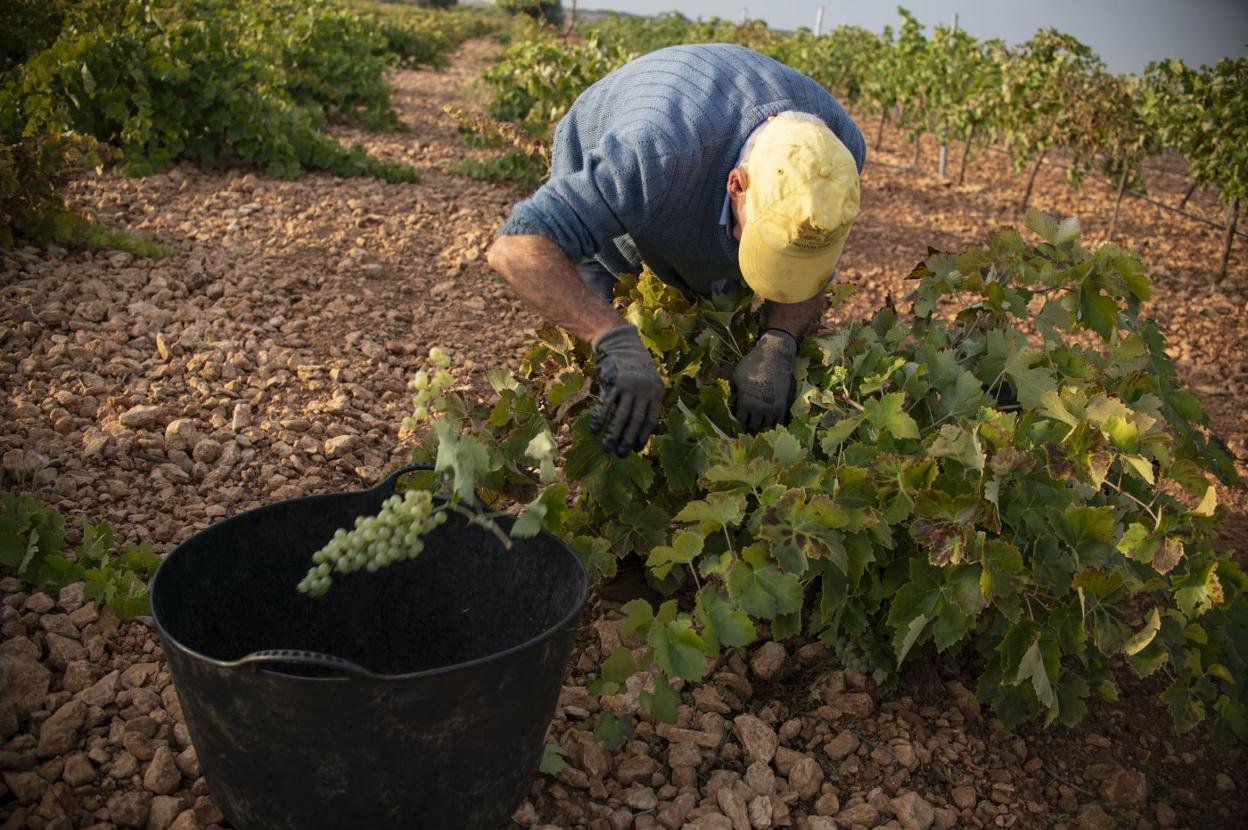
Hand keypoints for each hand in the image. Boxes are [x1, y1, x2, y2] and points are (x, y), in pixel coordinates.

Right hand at [589, 325, 664, 455]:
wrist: (620, 343)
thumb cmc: (635, 367)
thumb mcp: (649, 382)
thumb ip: (648, 402)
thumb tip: (647, 430)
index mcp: (657, 392)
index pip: (651, 419)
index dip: (643, 436)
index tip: (636, 449)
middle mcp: (644, 389)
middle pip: (636, 420)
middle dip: (627, 439)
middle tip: (620, 454)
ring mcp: (629, 385)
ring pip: (621, 415)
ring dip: (613, 433)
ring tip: (607, 447)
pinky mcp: (613, 381)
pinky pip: (606, 404)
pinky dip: (601, 418)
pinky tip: (595, 429)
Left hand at [731, 329, 796, 431]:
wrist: (774, 357)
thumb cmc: (752, 364)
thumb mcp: (736, 375)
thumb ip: (732, 389)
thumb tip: (728, 398)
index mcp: (745, 402)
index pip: (741, 420)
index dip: (740, 418)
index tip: (740, 414)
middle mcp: (758, 408)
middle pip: (754, 425)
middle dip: (751, 421)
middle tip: (750, 417)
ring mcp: (772, 408)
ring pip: (766, 424)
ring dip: (762, 421)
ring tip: (760, 416)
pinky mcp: (782, 405)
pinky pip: (778, 421)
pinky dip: (774, 419)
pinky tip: (770, 415)